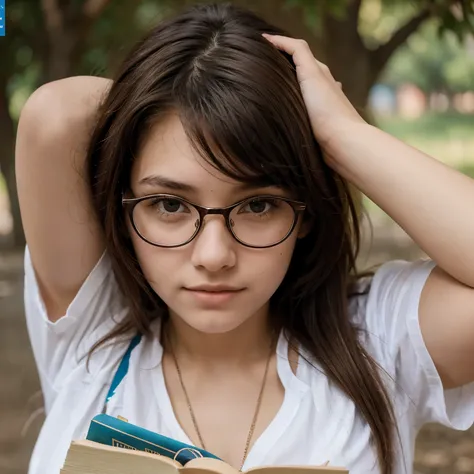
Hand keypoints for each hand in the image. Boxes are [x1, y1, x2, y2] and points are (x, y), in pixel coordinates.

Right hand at [262, 34, 365, 148]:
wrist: (342, 142)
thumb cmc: (327, 109)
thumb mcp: (312, 73)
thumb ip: (298, 53)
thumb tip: (277, 39)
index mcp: (319, 72)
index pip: (295, 51)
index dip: (277, 45)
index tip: (257, 43)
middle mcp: (321, 86)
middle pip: (298, 70)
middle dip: (279, 66)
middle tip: (256, 65)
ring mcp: (320, 106)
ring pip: (298, 90)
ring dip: (284, 87)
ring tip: (264, 89)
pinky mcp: (317, 124)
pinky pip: (299, 109)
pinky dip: (289, 105)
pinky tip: (281, 113)